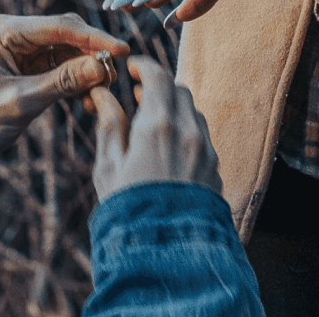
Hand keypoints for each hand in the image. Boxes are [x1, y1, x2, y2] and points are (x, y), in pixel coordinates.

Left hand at [0, 13, 125, 194]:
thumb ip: (63, 82)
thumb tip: (102, 66)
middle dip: (93, 53)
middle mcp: (14, 34)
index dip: (95, 39)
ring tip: (102, 91)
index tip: (123, 51)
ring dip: (87, 69)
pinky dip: (76, 80)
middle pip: (68, 34)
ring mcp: (21, 51)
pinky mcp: (27, 69)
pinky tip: (88, 97)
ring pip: (68, 51)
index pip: (61, 27)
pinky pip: (61, 67)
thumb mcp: (22, 103)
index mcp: (5, 31)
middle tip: (114, 77)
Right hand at [90, 58, 219, 201]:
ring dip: (173, 108)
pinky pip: (202, 136)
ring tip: (150, 122)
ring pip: (192, 112)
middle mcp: (188, 132)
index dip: (142, 65)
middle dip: (157, 86)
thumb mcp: (108, 167)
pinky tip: (167, 148)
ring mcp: (205, 150)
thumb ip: (109, 126)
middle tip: (136, 95)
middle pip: (178, 89)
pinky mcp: (214, 168)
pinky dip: (185, 130)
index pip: (157, 76)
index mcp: (158, 126)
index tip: (130, 68)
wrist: (164, 253)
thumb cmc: (127, 211)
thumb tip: (103, 95)